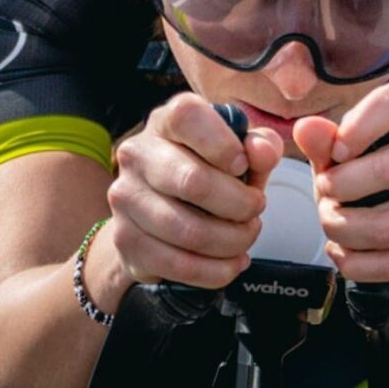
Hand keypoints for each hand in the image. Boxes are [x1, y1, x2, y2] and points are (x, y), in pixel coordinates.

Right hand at [108, 93, 281, 287]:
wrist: (156, 215)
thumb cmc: (206, 174)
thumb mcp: (239, 153)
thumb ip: (260, 147)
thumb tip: (262, 151)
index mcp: (166, 121)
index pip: (188, 117)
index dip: (224, 145)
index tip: (242, 167)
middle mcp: (137, 154)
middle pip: (193, 182)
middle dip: (240, 205)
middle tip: (255, 211)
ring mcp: (126, 198)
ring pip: (189, 231)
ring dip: (233, 241)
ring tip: (245, 236)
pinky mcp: (126, 240)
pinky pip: (180, 265)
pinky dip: (217, 270)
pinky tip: (231, 262)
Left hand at [293, 82, 388, 286]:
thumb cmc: (367, 174)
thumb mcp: (339, 155)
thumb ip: (322, 142)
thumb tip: (306, 130)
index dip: (360, 125)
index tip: (336, 150)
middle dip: (341, 189)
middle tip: (324, 194)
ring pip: (388, 226)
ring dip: (345, 231)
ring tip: (331, 225)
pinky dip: (358, 264)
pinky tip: (343, 252)